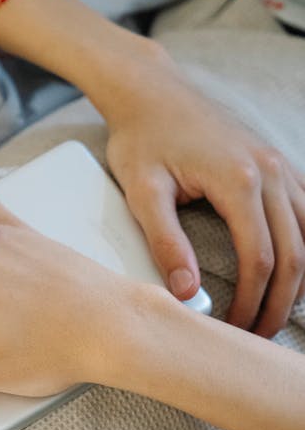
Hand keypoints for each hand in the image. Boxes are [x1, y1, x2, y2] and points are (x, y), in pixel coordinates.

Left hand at [104, 64, 304, 337]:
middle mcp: (272, 171)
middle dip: (280, 304)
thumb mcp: (142, 192)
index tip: (231, 332)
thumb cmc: (141, 139)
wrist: (152, 91)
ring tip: (274, 315)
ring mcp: (282, 165)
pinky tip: (292, 277)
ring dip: (299, 281)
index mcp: (239, 180)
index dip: (250, 304)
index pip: (259, 260)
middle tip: (256, 338)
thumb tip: (187, 295)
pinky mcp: (280, 163)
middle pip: (295, 255)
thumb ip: (166, 243)